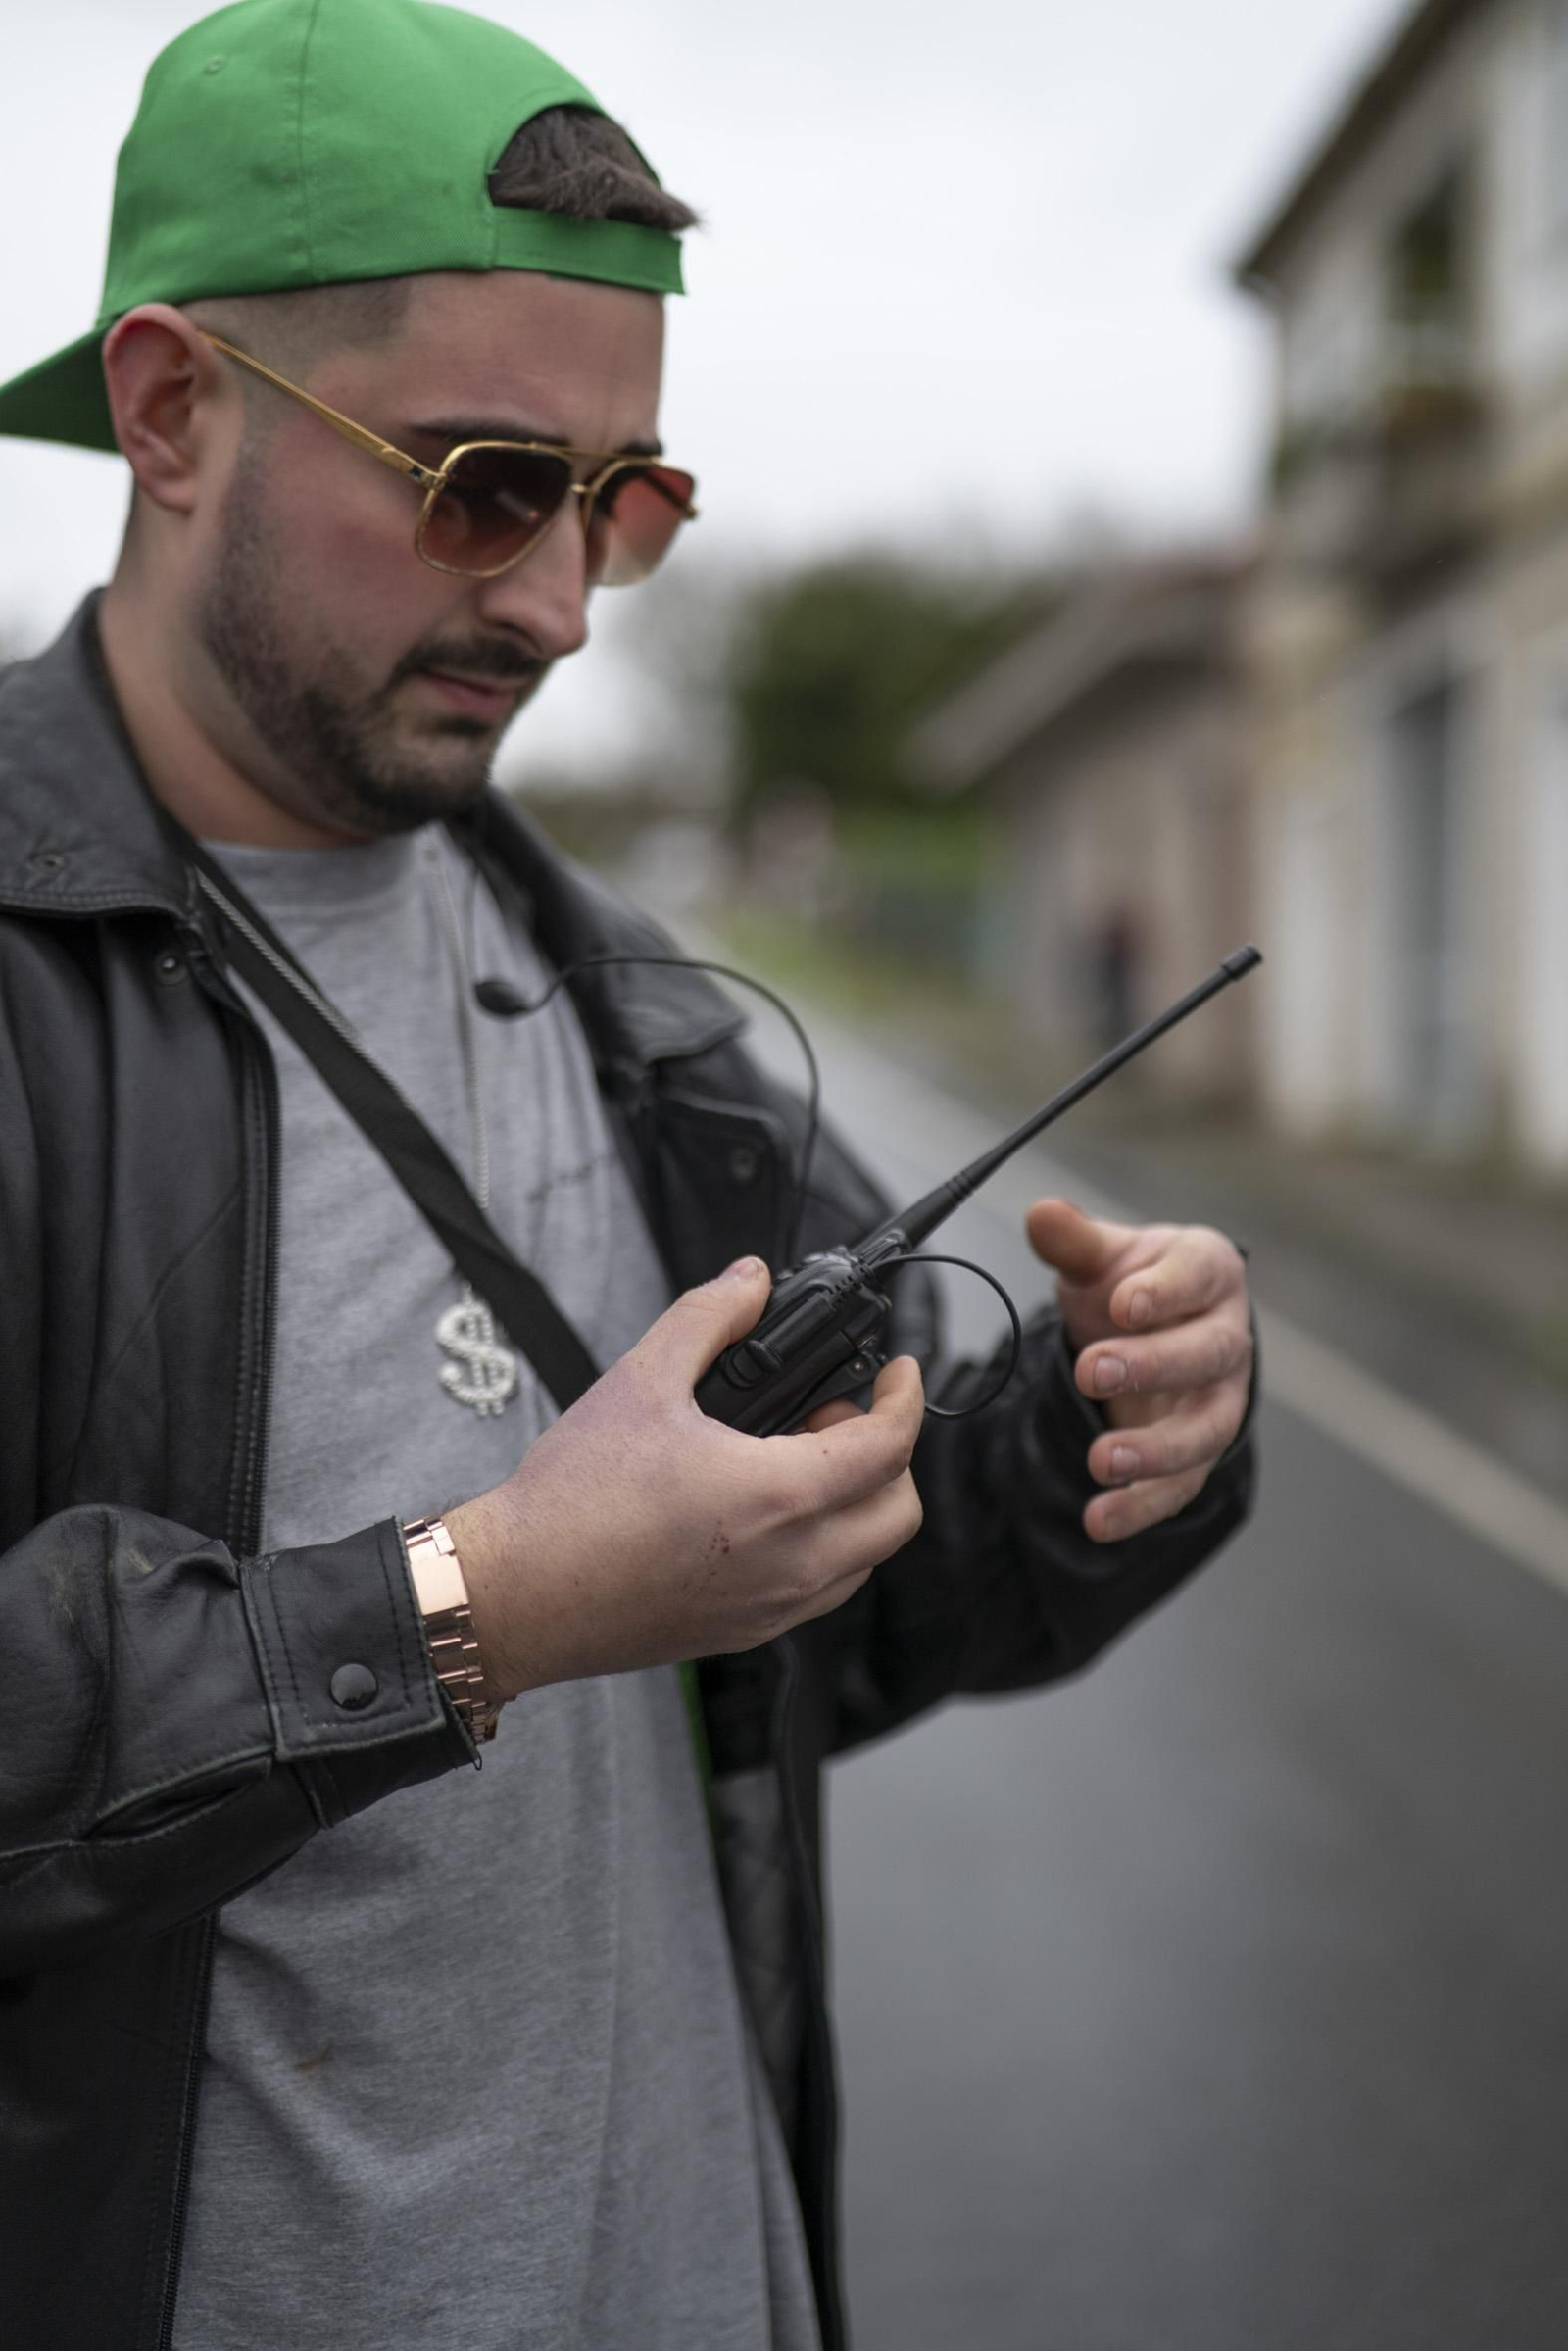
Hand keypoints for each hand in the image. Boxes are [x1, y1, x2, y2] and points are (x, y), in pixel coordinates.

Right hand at [444, 1258, 924, 1701]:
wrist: (516, 1595)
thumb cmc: (572, 1500)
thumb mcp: (640, 1380)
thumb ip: (707, 1317)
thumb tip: (751, 1280)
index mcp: (776, 1497)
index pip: (889, 1448)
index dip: (906, 1398)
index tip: (899, 1370)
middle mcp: (790, 1563)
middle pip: (898, 1512)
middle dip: (888, 1454)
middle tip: (831, 1416)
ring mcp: (772, 1609)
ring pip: (865, 1558)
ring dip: (857, 1504)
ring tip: (790, 1460)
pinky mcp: (745, 1635)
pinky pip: (820, 1591)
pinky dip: (823, 1546)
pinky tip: (761, 1510)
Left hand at [1026, 1199, 1251, 1544]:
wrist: (1153, 1333)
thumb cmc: (1133, 1285)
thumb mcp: (1101, 1258)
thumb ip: (1073, 1241)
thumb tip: (1042, 1214)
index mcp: (1208, 1272)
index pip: (1198, 1275)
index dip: (1165, 1290)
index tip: (1123, 1302)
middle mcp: (1227, 1337)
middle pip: (1208, 1355)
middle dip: (1153, 1365)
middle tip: (1093, 1370)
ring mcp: (1219, 1399)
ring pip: (1206, 1430)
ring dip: (1156, 1451)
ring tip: (1100, 1462)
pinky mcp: (1199, 1451)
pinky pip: (1181, 1484)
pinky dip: (1142, 1506)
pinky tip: (1100, 1521)